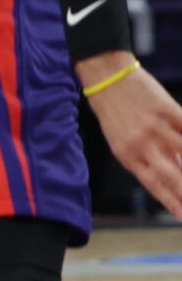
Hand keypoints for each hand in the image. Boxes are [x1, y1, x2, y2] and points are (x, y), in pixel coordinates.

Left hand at [85, 56, 181, 217]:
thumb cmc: (114, 113)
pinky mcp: (168, 110)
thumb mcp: (120, 141)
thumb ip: (143, 158)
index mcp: (128, 155)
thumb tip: (171, 173)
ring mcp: (156, 128)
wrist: (107, 79)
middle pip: (172, 174)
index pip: (154, 184)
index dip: (171, 202)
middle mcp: (142, 145)